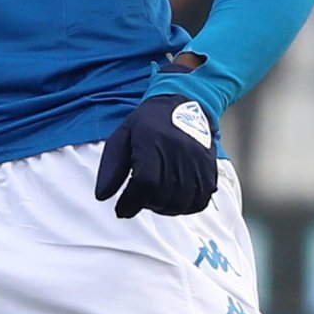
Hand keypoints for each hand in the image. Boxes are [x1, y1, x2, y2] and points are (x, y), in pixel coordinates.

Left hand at [94, 89, 217, 218]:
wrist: (186, 105)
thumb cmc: (149, 125)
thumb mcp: (122, 136)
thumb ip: (111, 167)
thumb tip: (102, 196)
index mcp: (154, 140)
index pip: (146, 182)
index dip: (131, 201)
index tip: (121, 209)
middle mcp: (179, 151)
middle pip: (161, 196)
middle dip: (144, 204)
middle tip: (138, 197)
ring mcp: (198, 161)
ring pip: (179, 202)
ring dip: (162, 207)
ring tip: (154, 196)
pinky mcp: (210, 170)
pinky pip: (198, 201)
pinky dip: (183, 206)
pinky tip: (172, 197)